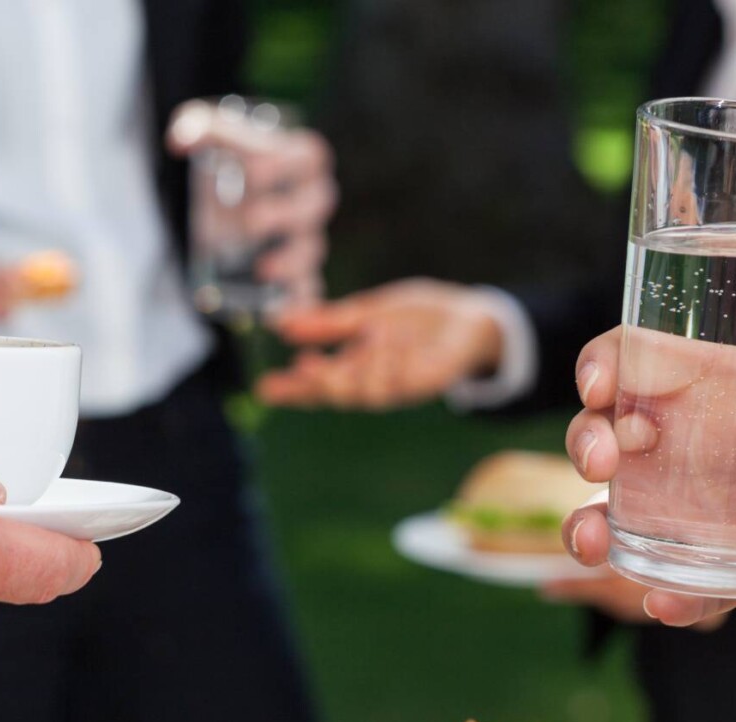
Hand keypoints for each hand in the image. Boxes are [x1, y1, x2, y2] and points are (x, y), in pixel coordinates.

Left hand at [168, 101, 335, 305]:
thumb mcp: (211, 133)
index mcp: (302, 160)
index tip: (251, 173)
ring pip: (313, 249)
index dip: (286, 166)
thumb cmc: (228, 159)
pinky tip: (281, 314)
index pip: (309, 156)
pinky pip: (308, 289)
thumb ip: (196, 125)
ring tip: (263, 269)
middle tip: (250, 223)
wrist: (227, 198)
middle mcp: (311, 198)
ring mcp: (307, 236)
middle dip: (286, 215)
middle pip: (317, 204)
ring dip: (293, 262)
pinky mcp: (297, 272)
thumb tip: (179, 141)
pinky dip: (299, 302)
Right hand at [259, 279, 504, 409]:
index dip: (291, 389)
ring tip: (371, 336)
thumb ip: (330, 321)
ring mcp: (399, 386)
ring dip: (361, 369)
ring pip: (367, 393)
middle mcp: (372, 382)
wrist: (470, 316)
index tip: (265, 388)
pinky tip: (389, 342)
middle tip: (303, 366)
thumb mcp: (368, 311)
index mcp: (354, 366)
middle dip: (318, 384)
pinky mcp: (425, 383)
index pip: (315, 383)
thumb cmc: (419, 318)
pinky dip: (390, 363)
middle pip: (337, 395)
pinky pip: (400, 382)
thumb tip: (283, 323)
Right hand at [561, 328, 735, 671]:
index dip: (608, 366)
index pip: (652, 362)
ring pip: (632, 518)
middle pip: (619, 438)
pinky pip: (687, 586)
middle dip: (589, 443)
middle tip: (608, 458)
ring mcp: (726, 516)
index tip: (603, 385)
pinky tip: (665, 598)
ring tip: (596, 541)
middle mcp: (719, 447)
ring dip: (595, 526)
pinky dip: (663, 594)